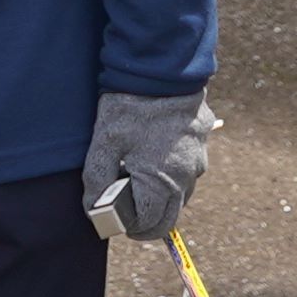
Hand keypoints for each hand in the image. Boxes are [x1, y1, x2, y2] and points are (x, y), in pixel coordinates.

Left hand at [81, 90, 213, 242]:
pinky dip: (171, 174)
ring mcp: (198, 162)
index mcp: (162, 183)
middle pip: (169, 217)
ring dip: (160, 196)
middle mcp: (186, 178)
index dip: (131, 227)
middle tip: (125, 205)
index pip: (150, 226)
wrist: (162, 68)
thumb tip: (94, 210)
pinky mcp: (202, 146)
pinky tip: (152, 154)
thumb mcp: (104, 143)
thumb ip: (97, 181)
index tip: (116, 219)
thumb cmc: (131, 107)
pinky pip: (187, 172)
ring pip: (180, 195)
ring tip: (136, 173)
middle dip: (147, 218)